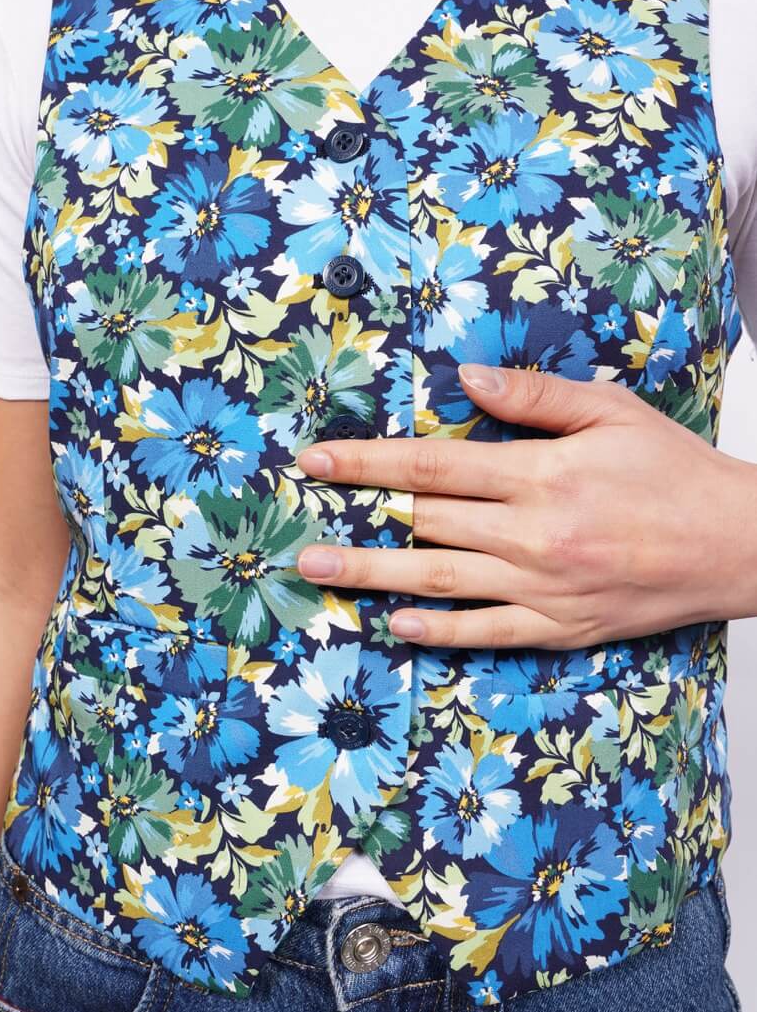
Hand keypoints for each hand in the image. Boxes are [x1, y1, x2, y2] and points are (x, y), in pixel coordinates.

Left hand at [296, 364, 756, 649]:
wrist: (737, 543)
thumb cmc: (674, 472)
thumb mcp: (612, 411)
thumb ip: (535, 396)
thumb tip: (469, 379)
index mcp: (541, 474)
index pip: (432, 466)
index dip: (367, 462)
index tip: (318, 461)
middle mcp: (533, 533)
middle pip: (425, 522)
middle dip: (356, 519)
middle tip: (299, 523)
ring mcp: (544, 586)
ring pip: (439, 579)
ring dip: (372, 575)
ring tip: (319, 570)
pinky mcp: (560, 627)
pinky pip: (486, 631)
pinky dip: (438, 631)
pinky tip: (395, 625)